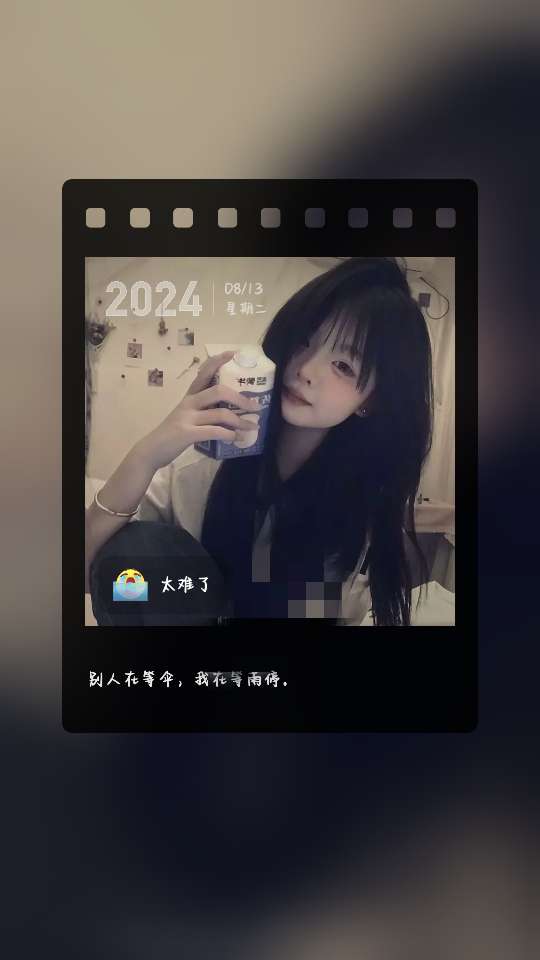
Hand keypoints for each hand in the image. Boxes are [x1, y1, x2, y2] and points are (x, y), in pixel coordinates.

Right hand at [138, 351, 260, 470]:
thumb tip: (230, 412)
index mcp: (189, 396)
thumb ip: (204, 410)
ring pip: (220, 414)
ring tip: (252, 426)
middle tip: (255, 406)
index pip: (204, 373)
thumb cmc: (173, 434)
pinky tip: (235, 438)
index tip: (233, 353)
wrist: (151, 451)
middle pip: (219, 391)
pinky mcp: (186, 434)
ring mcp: (187, 418)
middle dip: (240, 398)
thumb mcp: (187, 416)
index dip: (218, 361)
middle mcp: (188, 403)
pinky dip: (229, 435)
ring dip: (240, 421)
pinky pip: (214, 431)